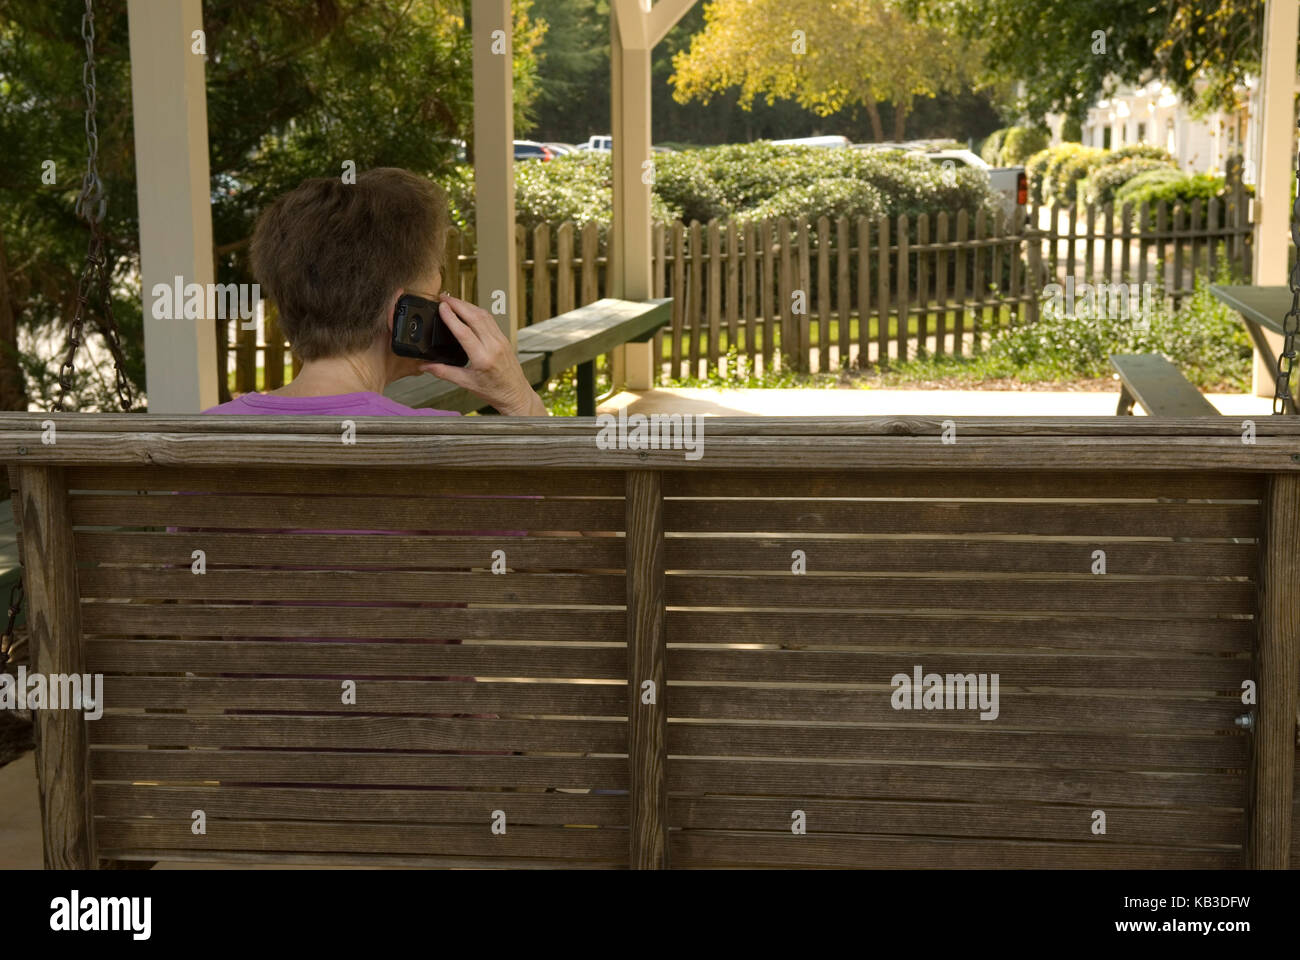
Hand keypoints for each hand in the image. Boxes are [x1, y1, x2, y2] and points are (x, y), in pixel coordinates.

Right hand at [418, 294, 547, 415]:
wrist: (515, 394)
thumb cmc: (494, 391)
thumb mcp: (466, 383)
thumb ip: (443, 372)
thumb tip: (425, 366)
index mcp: (482, 358)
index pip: (464, 332)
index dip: (451, 317)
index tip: (441, 306)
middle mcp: (493, 346)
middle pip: (474, 317)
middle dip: (458, 304)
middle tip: (443, 297)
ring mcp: (501, 340)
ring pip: (483, 315)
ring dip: (467, 305)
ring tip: (453, 300)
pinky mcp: (504, 338)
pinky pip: (490, 320)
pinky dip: (477, 311)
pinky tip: (469, 309)